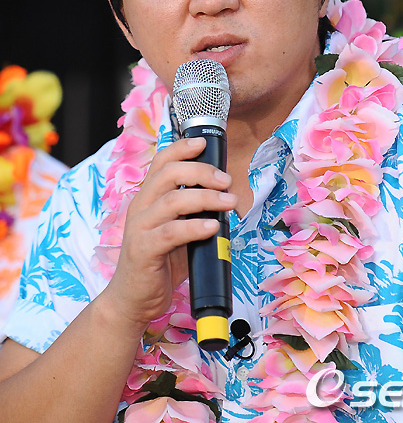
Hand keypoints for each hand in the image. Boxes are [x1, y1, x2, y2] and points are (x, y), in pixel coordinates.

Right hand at [101, 137, 235, 336]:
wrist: (133, 301)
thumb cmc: (160, 263)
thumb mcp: (179, 231)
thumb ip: (195, 213)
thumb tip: (227, 198)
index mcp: (148, 198)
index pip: (161, 162)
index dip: (181, 148)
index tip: (203, 143)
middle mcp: (141, 207)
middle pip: (168, 174)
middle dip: (201, 172)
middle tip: (226, 180)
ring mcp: (139, 228)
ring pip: (172, 200)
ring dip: (205, 198)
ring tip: (228, 202)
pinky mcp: (143, 250)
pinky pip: (171, 232)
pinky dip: (195, 227)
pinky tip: (212, 226)